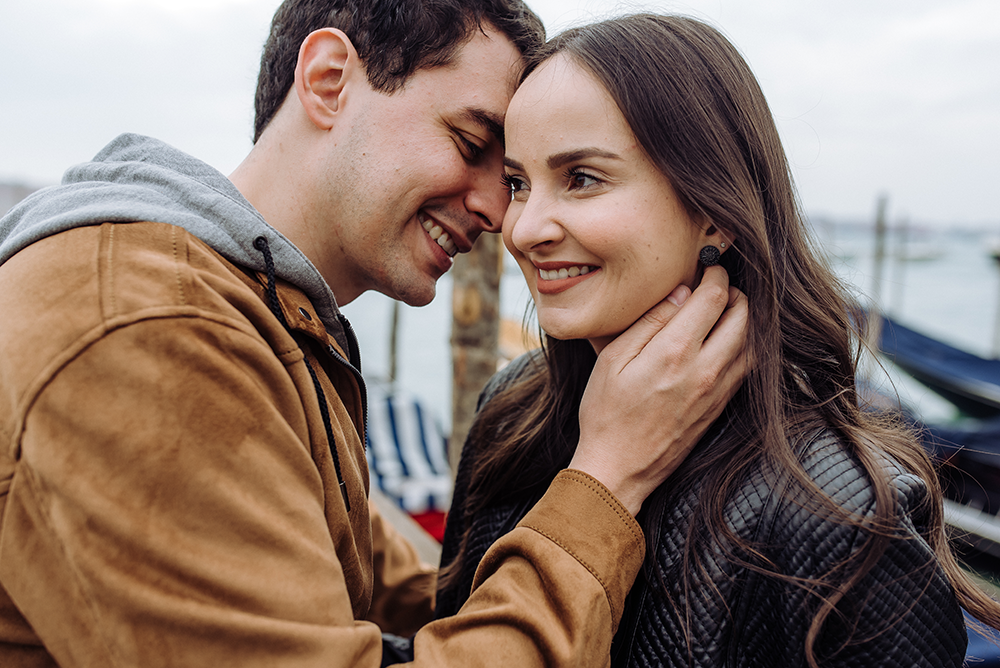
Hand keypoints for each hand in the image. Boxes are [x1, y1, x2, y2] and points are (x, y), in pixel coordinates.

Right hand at [569, 266, 748, 514]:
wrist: (618, 469)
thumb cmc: (606, 414)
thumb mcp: (612, 360)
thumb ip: (649, 323)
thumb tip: (679, 294)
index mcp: (675, 352)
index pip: (714, 298)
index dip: (715, 274)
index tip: (707, 267)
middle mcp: (704, 369)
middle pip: (743, 315)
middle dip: (735, 292)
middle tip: (717, 285)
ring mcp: (717, 390)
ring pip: (752, 341)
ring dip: (745, 319)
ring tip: (724, 309)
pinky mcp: (720, 407)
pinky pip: (746, 367)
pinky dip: (744, 345)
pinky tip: (726, 340)